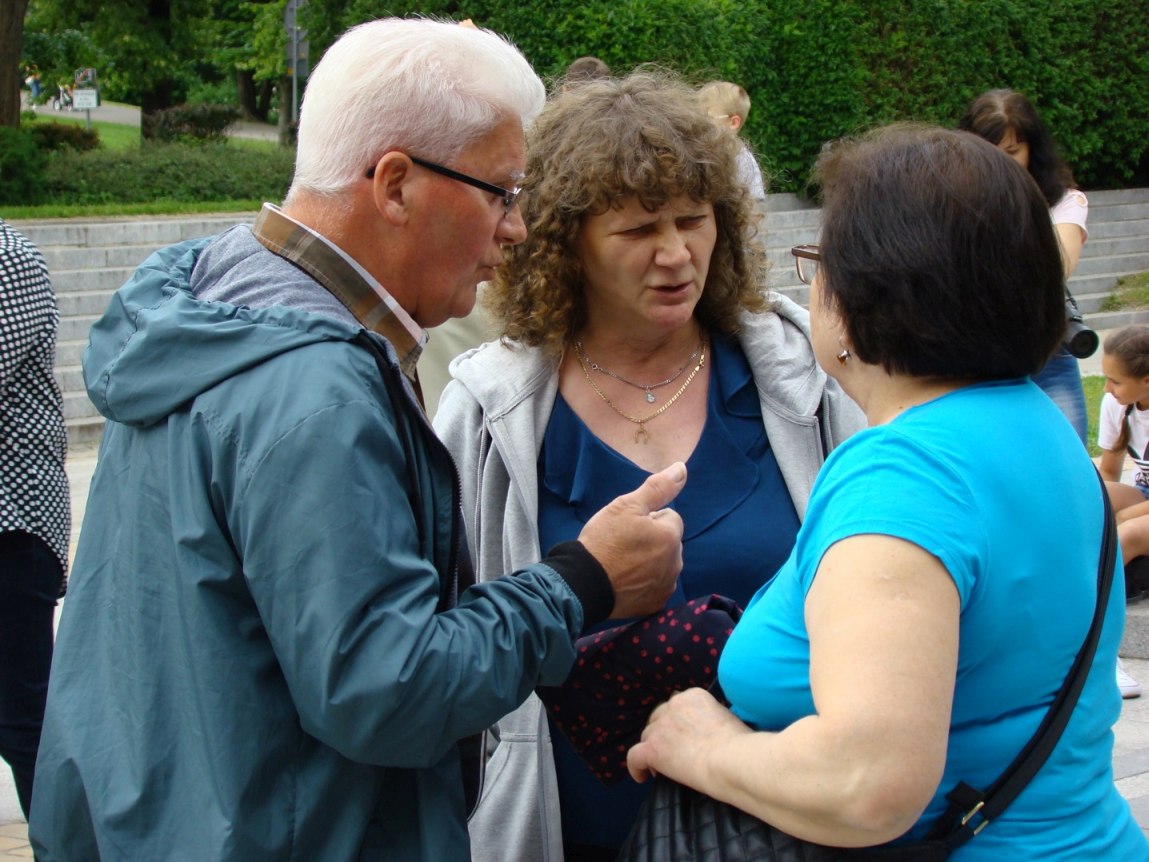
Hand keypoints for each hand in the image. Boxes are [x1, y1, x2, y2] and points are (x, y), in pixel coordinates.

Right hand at [578, 462, 685, 618]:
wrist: (583, 583)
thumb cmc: (604, 541)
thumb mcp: (626, 506)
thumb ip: (658, 488)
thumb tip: (682, 468)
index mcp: (670, 536)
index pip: (669, 517)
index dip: (648, 518)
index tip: (627, 526)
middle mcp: (675, 562)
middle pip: (668, 542)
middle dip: (652, 540)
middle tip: (623, 544)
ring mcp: (666, 585)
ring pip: (663, 564)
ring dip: (650, 561)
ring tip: (622, 562)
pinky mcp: (655, 603)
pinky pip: (656, 585)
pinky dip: (645, 582)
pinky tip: (625, 580)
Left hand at [626, 687, 750, 784]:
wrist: (732, 759)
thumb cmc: (741, 744)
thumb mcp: (728, 718)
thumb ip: (712, 717)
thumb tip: (709, 728)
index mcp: (694, 696)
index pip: (677, 706)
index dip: (677, 723)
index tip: (684, 738)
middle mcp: (674, 705)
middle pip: (658, 717)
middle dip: (662, 733)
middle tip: (673, 751)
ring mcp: (661, 727)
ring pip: (647, 736)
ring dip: (653, 748)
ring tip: (662, 767)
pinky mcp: (652, 749)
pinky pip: (634, 756)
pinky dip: (636, 767)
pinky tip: (643, 777)